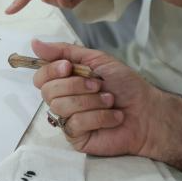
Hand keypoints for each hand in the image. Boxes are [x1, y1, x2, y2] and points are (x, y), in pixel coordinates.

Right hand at [32, 39, 167, 158]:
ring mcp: (68, 119)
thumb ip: (65, 51)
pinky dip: (98, 117)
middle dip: (76, 86)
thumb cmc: (124, 84)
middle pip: (47, 92)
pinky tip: (113, 117)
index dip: (51, 71)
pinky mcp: (77, 137)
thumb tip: (34, 42)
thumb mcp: (96, 59)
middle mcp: (63, 99)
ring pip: (61, 107)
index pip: (40, 76)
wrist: (147, 110)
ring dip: (90, 101)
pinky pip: (75, 124)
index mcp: (65, 80)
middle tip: (98, 85)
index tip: (69, 67)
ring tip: (109, 100)